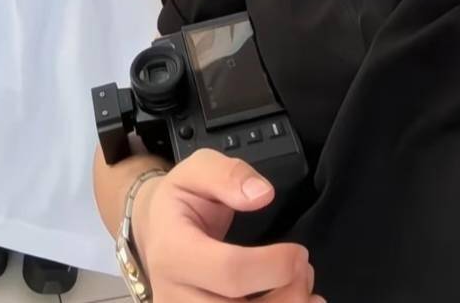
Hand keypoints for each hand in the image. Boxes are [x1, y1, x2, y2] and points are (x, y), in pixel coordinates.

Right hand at [131, 151, 321, 302]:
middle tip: (304, 270)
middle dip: (287, 297)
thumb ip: (228, 175)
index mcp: (173, 251)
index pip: (229, 272)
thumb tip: (262, 194)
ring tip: (300, 287)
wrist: (156, 231)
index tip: (299, 252)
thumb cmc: (180, 201)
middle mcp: (173, 294)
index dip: (274, 266)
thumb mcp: (197, 170)